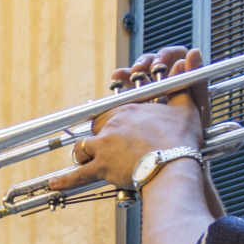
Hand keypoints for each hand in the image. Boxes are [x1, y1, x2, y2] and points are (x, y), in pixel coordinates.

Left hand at [41, 46, 207, 195]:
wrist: (174, 164)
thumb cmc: (180, 140)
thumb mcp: (185, 107)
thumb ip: (182, 85)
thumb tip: (189, 59)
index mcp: (128, 109)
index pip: (110, 113)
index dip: (110, 123)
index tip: (112, 129)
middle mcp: (112, 124)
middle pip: (94, 129)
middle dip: (97, 139)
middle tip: (106, 149)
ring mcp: (104, 145)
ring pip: (82, 148)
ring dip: (84, 156)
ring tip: (89, 163)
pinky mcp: (101, 166)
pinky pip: (78, 174)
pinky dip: (66, 180)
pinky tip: (54, 184)